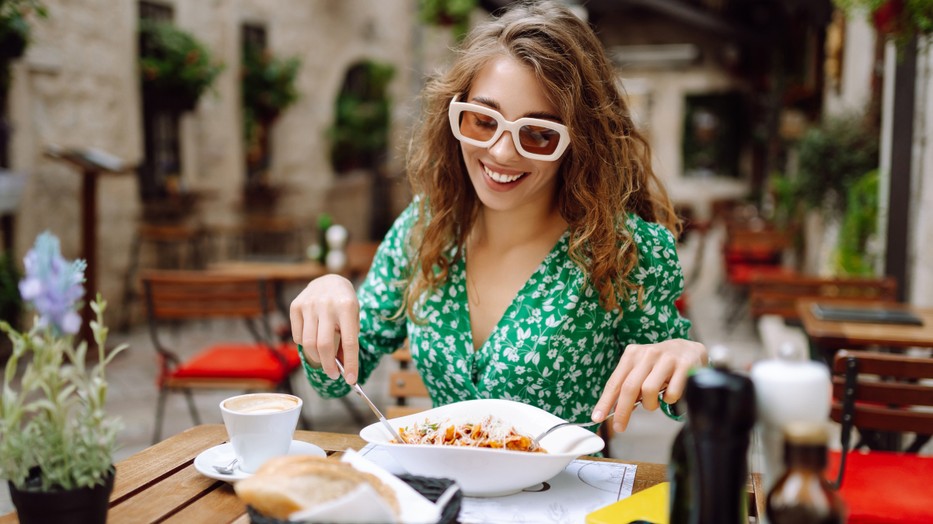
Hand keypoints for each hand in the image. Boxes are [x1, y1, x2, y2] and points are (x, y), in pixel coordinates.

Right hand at [289, 274, 359, 383]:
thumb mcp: (353, 319)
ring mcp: (309, 304)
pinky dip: (306, 344)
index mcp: (347, 307)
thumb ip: (348, 340)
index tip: (351, 380)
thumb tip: (342, 368)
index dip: (350, 364)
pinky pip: (298, 336)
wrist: (329, 281)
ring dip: (317, 358)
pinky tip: (314, 339)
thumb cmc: (345, 305)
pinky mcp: (295, 306)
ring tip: (324, 359)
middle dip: (329, 366)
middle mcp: (327, 304)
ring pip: (309, 343)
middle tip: (333, 374)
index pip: (349, 342)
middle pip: (324, 345)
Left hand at [592, 339, 706, 431]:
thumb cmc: (660, 364)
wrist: (689, 349)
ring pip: (649, 390)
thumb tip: (614, 409)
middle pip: (629, 387)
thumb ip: (629, 385)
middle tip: (619, 426)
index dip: (605, 401)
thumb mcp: (641, 369)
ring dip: (650, 404)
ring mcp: (666, 359)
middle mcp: (648, 354)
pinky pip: (671, 393)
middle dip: (622, 411)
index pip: (615, 382)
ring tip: (654, 403)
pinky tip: (670, 394)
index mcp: (632, 354)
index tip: (597, 417)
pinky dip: (669, 400)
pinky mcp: (684, 366)